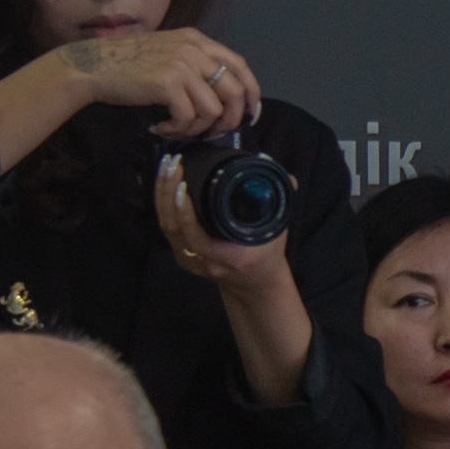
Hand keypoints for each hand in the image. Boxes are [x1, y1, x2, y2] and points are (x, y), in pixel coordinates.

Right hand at [57, 28, 261, 138]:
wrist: (91, 66)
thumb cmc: (128, 65)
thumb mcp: (169, 53)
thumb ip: (196, 66)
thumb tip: (225, 99)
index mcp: (197, 40)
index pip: (240, 66)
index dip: (251, 93)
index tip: (250, 115)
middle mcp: (193, 49)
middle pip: (235, 91)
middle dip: (231, 119)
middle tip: (212, 132)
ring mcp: (181, 65)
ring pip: (213, 110)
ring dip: (198, 128)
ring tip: (178, 128)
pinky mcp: (167, 83)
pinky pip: (189, 118)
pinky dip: (178, 129)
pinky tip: (161, 127)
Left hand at [156, 152, 291, 291]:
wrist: (255, 284)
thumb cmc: (266, 257)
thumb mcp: (277, 231)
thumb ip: (281, 203)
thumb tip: (287, 178)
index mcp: (227, 257)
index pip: (196, 236)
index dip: (185, 212)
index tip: (183, 185)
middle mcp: (203, 261)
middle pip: (172, 226)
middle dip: (167, 192)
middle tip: (173, 164)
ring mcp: (189, 259)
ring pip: (165, 225)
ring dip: (162, 193)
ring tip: (167, 166)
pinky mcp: (182, 254)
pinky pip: (166, 226)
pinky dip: (163, 202)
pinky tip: (165, 182)